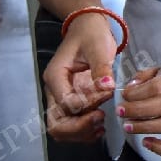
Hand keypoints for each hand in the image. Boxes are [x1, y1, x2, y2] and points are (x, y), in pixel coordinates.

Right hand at [42, 13, 116, 141]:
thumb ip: (101, 69)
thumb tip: (106, 88)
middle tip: (101, 119)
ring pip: (62, 128)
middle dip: (78, 128)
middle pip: (56, 123)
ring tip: (101, 126)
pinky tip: (100, 126)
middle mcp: (54, 91)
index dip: (87, 105)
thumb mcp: (98, 47)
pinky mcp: (71, 101)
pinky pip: (71, 123)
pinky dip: (83, 130)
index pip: (66, 103)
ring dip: (81, 132)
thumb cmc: (91, 34)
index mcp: (55, 77)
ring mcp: (61, 98)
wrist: (88, 27)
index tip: (106, 94)